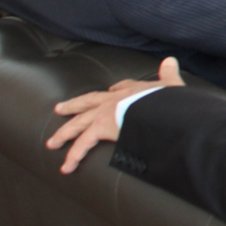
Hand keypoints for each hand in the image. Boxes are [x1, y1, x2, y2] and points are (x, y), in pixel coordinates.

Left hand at [48, 57, 182, 173]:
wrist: (163, 109)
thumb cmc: (170, 100)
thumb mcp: (172, 85)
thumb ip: (170, 74)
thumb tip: (170, 60)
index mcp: (132, 90)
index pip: (118, 88)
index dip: (112, 91)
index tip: (110, 91)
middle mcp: (114, 99)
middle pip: (88, 102)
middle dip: (73, 105)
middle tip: (59, 108)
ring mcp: (104, 113)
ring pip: (78, 124)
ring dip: (64, 134)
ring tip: (52, 143)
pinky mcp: (100, 128)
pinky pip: (83, 144)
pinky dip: (74, 156)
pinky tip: (67, 166)